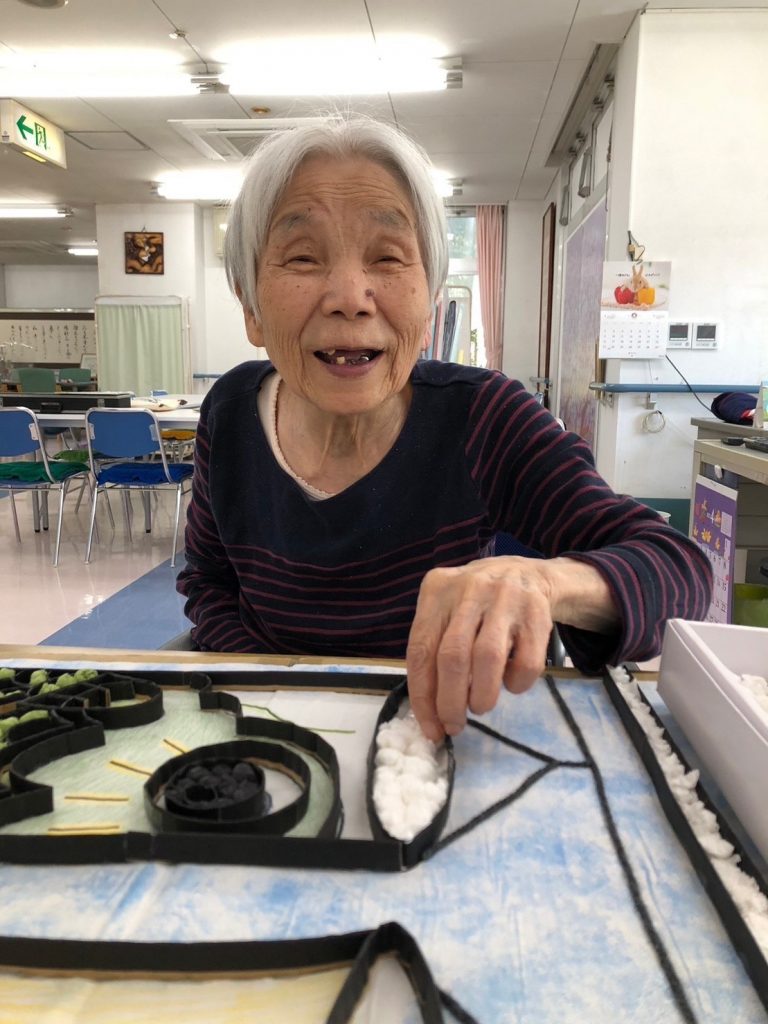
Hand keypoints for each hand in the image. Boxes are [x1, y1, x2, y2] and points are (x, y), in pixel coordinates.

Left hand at [405, 556, 555, 741]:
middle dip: (451, 702)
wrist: (527, 574)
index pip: (420, 650)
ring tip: (480, 707)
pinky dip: (516, 684)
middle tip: (455, 726)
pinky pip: (526, 662)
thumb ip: (433, 652)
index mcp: (437, 591)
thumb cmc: (476, 604)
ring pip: (488, 659)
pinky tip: (511, 683)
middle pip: (452, 657)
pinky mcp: (536, 613)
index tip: (431, 728)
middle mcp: (469, 590)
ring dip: (482, 696)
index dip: (423, 697)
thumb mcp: (447, 612)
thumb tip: (430, 714)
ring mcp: (504, 599)